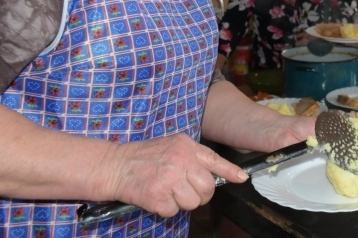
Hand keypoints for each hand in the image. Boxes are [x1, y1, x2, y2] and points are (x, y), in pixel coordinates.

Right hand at [104, 133, 245, 216]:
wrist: (115, 165)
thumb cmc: (145, 157)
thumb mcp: (173, 146)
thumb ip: (193, 157)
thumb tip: (215, 174)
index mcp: (186, 146)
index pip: (215, 160)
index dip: (231, 172)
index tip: (242, 178)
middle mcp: (180, 160)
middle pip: (207, 188)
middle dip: (200, 195)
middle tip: (186, 192)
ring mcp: (169, 178)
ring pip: (193, 202)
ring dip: (182, 203)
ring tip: (168, 192)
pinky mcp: (157, 196)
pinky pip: (174, 211)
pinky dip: (166, 209)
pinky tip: (156, 197)